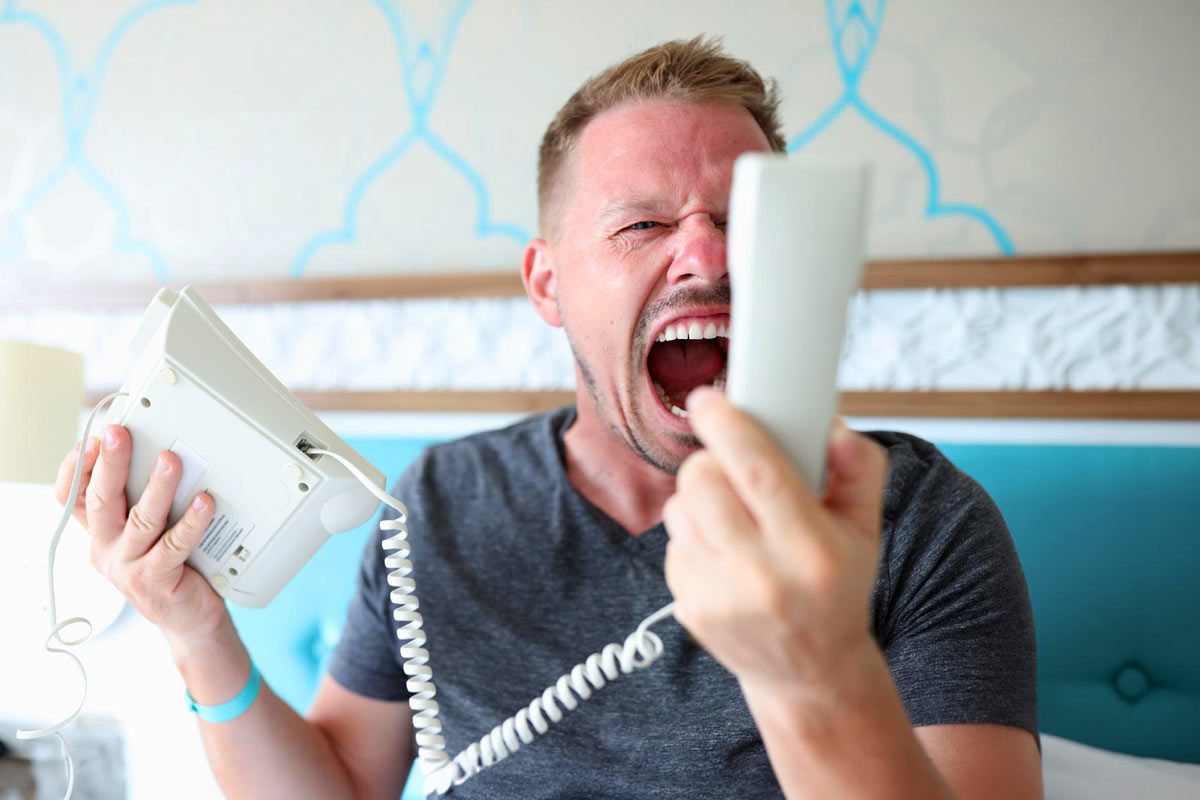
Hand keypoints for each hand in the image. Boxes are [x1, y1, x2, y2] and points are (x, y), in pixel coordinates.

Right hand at [53, 425, 226, 647]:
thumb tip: (159, 453)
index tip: (91, 441)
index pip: (73, 498)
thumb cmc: (170, 566)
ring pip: (141, 521)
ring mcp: (129, 567)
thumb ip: (143, 500)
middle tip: (119, 435)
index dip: (76, 469)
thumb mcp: (146, 532)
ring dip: (157, 488)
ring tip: (171, 461)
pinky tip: (205, 503)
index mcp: (100, 533)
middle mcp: (107, 548)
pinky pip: (175, 546)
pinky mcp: (156, 580)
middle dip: (110, 464)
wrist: (188, 617)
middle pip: (101, 501)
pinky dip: (191, 522)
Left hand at [662, 387, 889, 697]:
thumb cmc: (837, 589)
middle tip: (732, 467)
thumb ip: (858, 469)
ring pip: (679, 507)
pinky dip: (693, 535)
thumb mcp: (866, 530)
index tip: (707, 399)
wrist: (809, 673)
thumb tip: (832, 426)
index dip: (727, 426)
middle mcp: (760, 574)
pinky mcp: (689, 608)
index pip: (756, 470)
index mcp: (810, 548)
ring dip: (700, 498)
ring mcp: (718, 595)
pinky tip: (725, 552)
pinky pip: (672, 542)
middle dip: (712, 458)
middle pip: (703, 480)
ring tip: (735, 518)